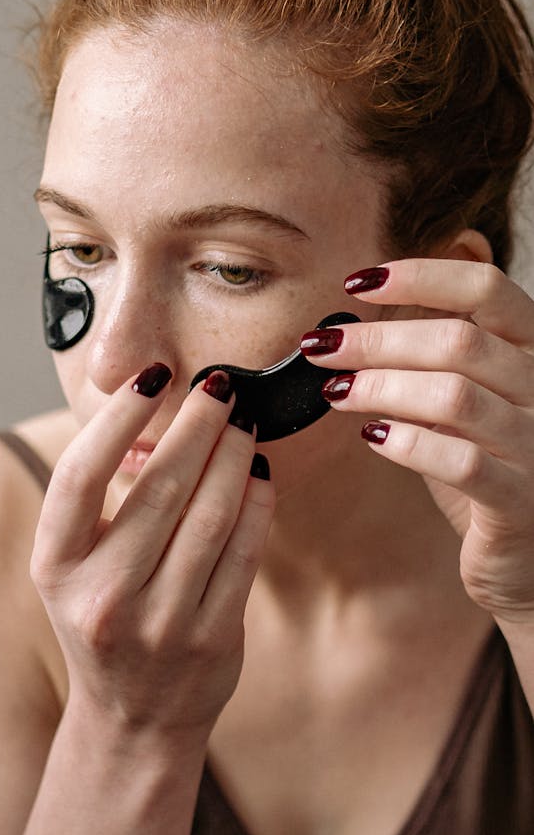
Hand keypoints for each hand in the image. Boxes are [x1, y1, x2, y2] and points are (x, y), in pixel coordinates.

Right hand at [30, 366, 275, 741]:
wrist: (132, 718)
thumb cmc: (103, 620)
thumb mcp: (76, 567)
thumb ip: (102, 502)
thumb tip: (156, 419)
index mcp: (54, 568)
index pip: (81, 475)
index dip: (118, 417)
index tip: (153, 375)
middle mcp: (102, 596)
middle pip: (160, 488)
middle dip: (198, 424)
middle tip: (220, 386)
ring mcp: (159, 622)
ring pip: (210, 515)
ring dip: (233, 455)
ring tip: (242, 420)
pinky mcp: (212, 639)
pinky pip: (243, 552)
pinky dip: (256, 502)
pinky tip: (258, 471)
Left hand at [303, 259, 533, 625]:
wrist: (531, 559)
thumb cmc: (489, 472)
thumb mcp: (463, 408)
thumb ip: (429, 368)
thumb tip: (348, 336)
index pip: (487, 288)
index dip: (421, 275)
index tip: (357, 283)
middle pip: (459, 340)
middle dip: (378, 339)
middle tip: (321, 347)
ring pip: (456, 395)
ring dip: (382, 387)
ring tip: (336, 391)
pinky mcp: (520, 502)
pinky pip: (461, 462)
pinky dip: (408, 443)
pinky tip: (371, 435)